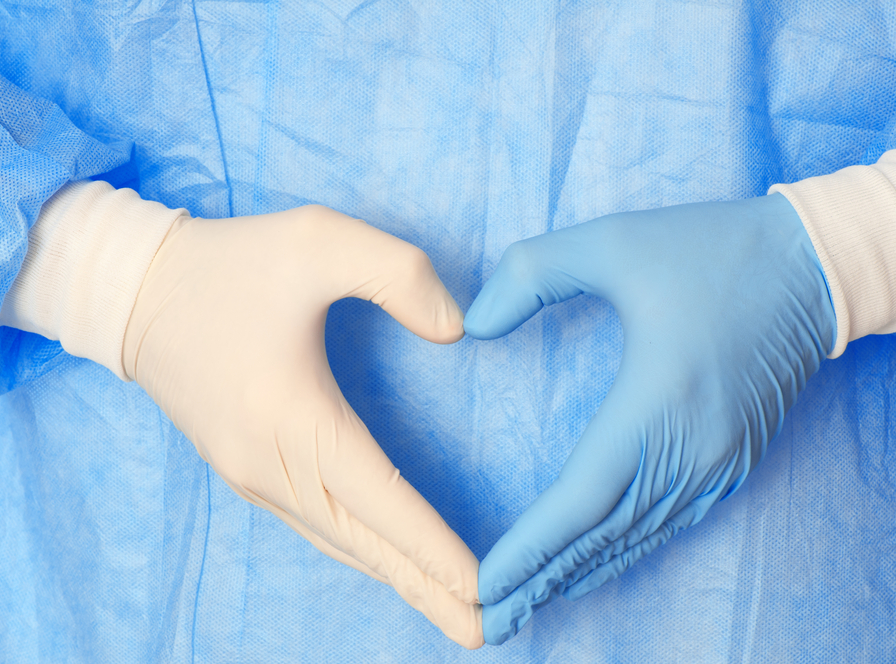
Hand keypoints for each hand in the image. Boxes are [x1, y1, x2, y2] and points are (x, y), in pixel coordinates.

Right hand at [122, 205, 482, 647]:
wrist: (132, 288)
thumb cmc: (229, 264)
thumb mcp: (319, 239)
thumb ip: (398, 275)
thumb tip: (454, 332)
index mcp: (294, 418)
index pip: (382, 501)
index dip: (436, 549)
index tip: (484, 593)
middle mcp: (271, 466)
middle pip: (364, 543)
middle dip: (427, 588)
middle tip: (485, 630)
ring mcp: (251, 476)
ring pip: (338, 543)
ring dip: (396, 578)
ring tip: (447, 611)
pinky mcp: (243, 469)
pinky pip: (313, 527)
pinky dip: (359, 553)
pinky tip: (384, 563)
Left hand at [464, 194, 834, 643]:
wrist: (811, 266)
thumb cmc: (709, 251)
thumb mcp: (611, 240)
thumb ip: (532, 272)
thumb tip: (473, 329)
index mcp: (658, 402)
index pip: (582, 499)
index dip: (532, 547)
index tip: (484, 582)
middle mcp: (692, 449)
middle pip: (604, 536)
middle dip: (541, 580)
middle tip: (487, 619)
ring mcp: (717, 463)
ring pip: (636, 538)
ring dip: (577, 574)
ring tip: (526, 606)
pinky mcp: (731, 462)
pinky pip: (667, 525)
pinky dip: (621, 552)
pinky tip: (591, 566)